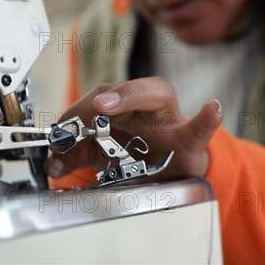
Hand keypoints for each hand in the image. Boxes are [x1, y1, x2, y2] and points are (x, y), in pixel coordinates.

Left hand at [46, 77, 222, 179]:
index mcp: (121, 108)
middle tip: (85, 112)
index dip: (76, 111)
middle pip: (121, 90)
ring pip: (157, 93)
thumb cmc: (141, 156)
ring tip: (110, 104)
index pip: (97, 97)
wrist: (174, 174)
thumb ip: (77, 155)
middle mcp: (144, 107)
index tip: (59, 131)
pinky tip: (213, 109)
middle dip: (99, 100)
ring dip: (131, 95)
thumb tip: (52, 161)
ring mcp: (169, 121)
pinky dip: (207, 119)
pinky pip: (200, 128)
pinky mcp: (190, 142)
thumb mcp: (103, 154)